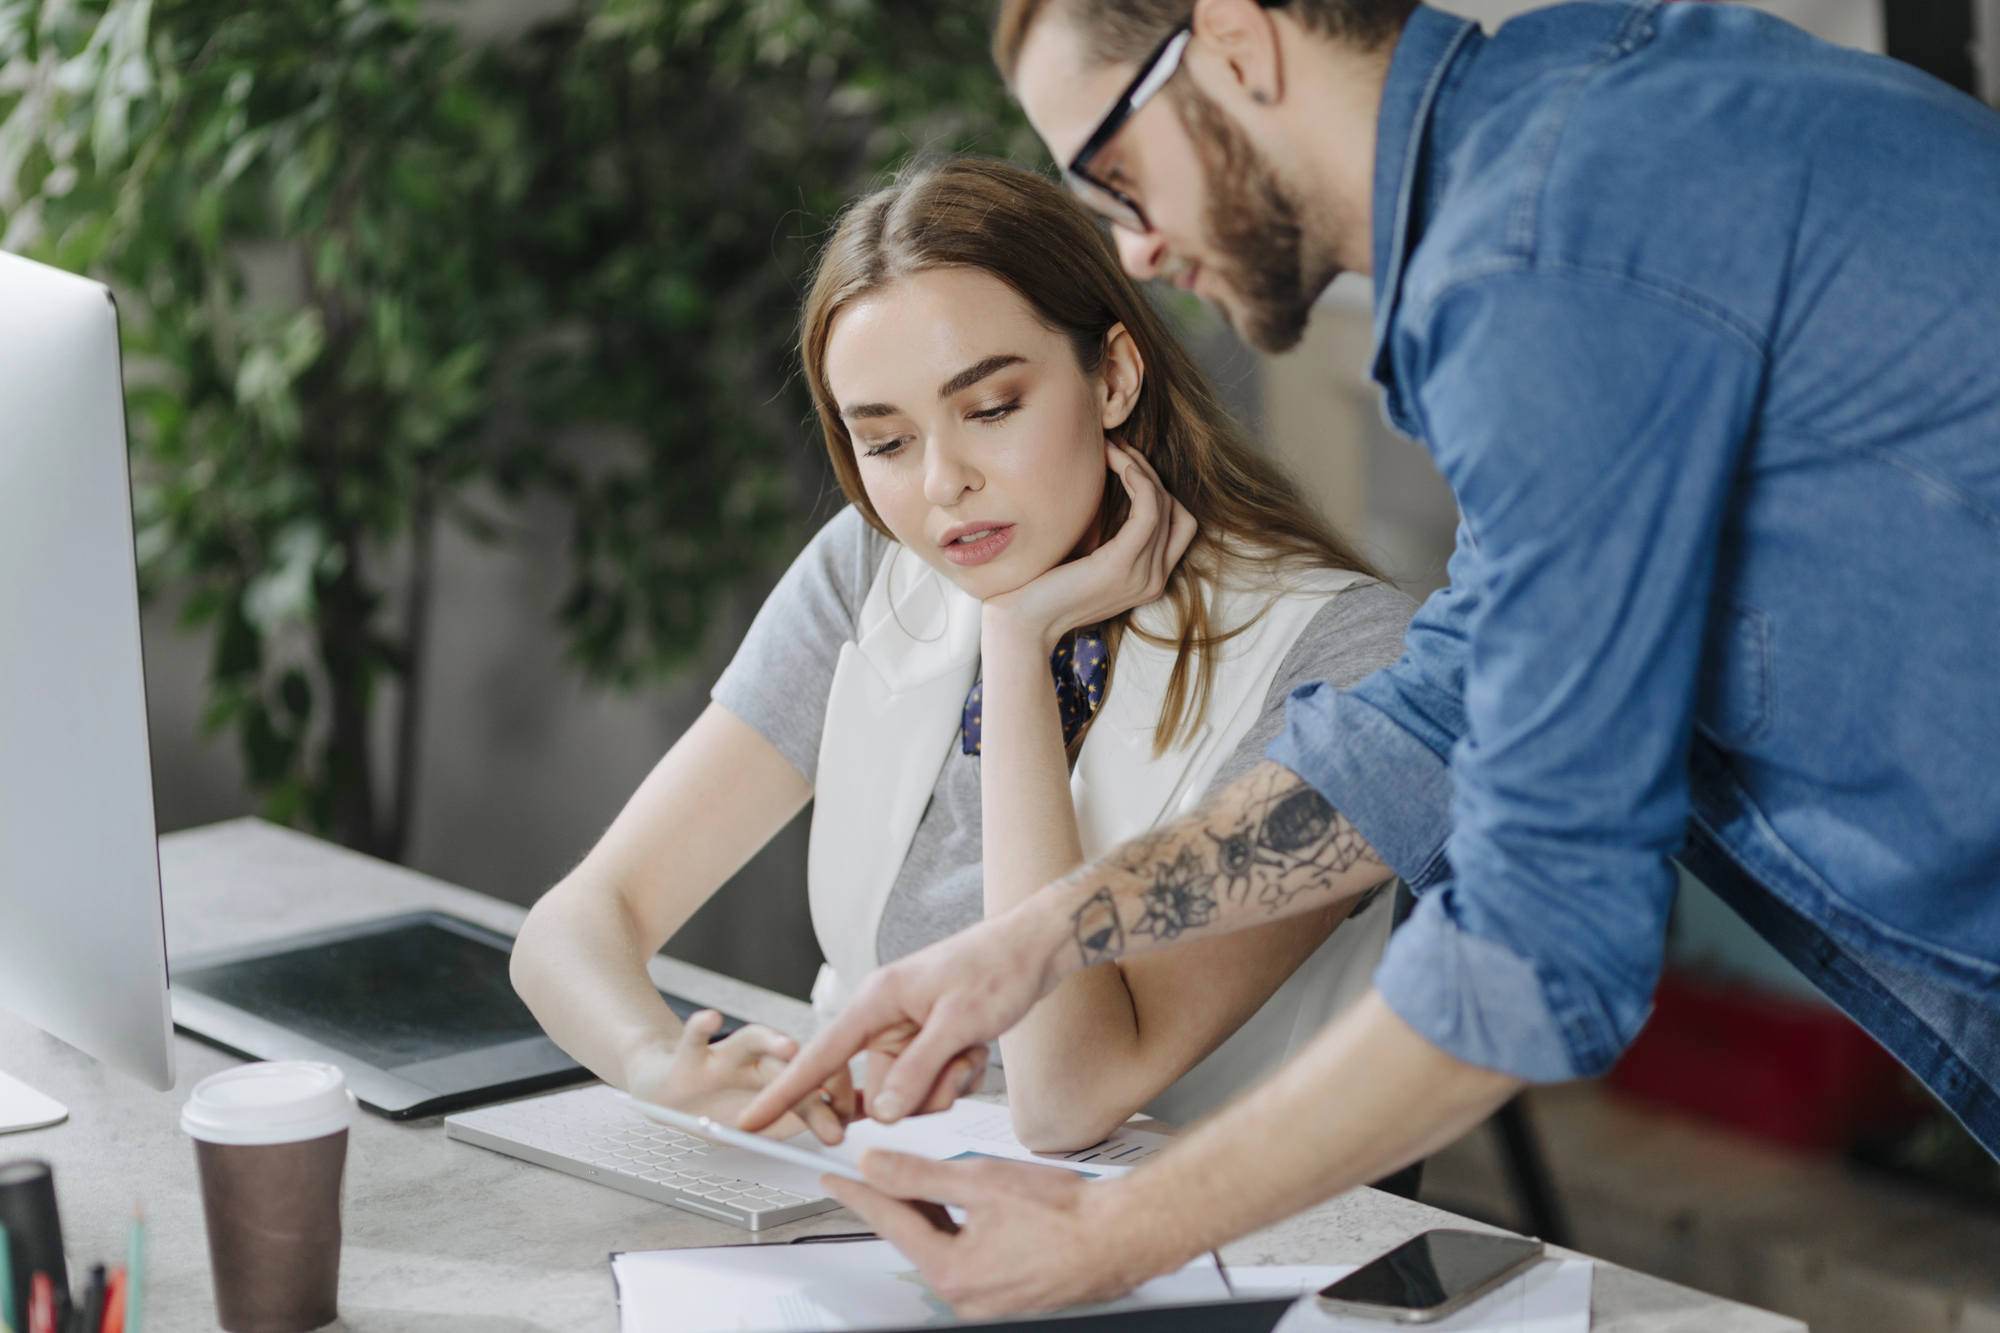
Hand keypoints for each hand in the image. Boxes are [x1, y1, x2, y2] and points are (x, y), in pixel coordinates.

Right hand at [631, 1010, 854, 1142]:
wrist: (663, 1088)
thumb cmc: (715, 1103)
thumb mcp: (758, 1121)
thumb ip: (796, 1118)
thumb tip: (844, 1125)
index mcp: (777, 1078)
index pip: (816, 1083)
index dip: (836, 1102)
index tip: (848, 1127)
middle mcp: (756, 1061)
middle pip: (792, 1066)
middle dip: (813, 1087)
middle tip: (834, 1104)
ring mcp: (724, 1056)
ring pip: (752, 1040)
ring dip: (772, 1040)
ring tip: (789, 1047)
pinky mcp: (688, 1056)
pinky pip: (693, 1038)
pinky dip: (700, 1027)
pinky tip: (710, 1018)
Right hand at [739, 901, 1068, 1131]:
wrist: (1034, 950)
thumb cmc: (996, 969)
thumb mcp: (956, 1025)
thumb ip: (916, 1072)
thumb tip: (880, 1113)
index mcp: (876, 1001)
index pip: (820, 1054)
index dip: (785, 1090)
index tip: (751, 1120)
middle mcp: (885, 1019)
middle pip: (875, 1090)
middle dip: (917, 1092)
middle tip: (952, 1066)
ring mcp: (908, 1033)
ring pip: (906, 1095)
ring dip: (944, 1085)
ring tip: (970, 1050)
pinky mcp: (928, 1043)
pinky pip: (930, 1086)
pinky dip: (957, 1077)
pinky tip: (976, 1051)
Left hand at [823, 1151, 1176, 1317]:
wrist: (1121, 1236)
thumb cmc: (1066, 1215)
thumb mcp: (981, 1181)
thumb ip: (921, 1175)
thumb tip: (877, 1166)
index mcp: (952, 1270)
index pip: (890, 1223)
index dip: (859, 1194)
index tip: (834, 1181)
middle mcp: (965, 1296)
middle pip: (915, 1238)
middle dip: (898, 1202)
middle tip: (875, 1172)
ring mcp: (987, 1302)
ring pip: (942, 1248)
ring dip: (933, 1216)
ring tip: (931, 1183)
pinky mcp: (1007, 1297)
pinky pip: (968, 1259)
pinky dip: (960, 1231)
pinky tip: (966, 1209)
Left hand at [983, 440, 1196, 651]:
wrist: (1020, 624)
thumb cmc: (1041, 589)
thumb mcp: (1082, 559)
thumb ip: (1104, 537)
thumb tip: (1103, 490)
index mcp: (1147, 580)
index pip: (1177, 525)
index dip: (1157, 490)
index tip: (1124, 463)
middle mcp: (1153, 580)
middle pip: (1176, 511)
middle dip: (1150, 474)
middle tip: (1119, 449)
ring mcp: (1142, 576)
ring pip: (1164, 505)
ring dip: (1141, 469)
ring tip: (1113, 450)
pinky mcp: (1122, 566)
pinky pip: (1149, 511)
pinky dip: (1140, 481)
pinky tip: (1121, 464)